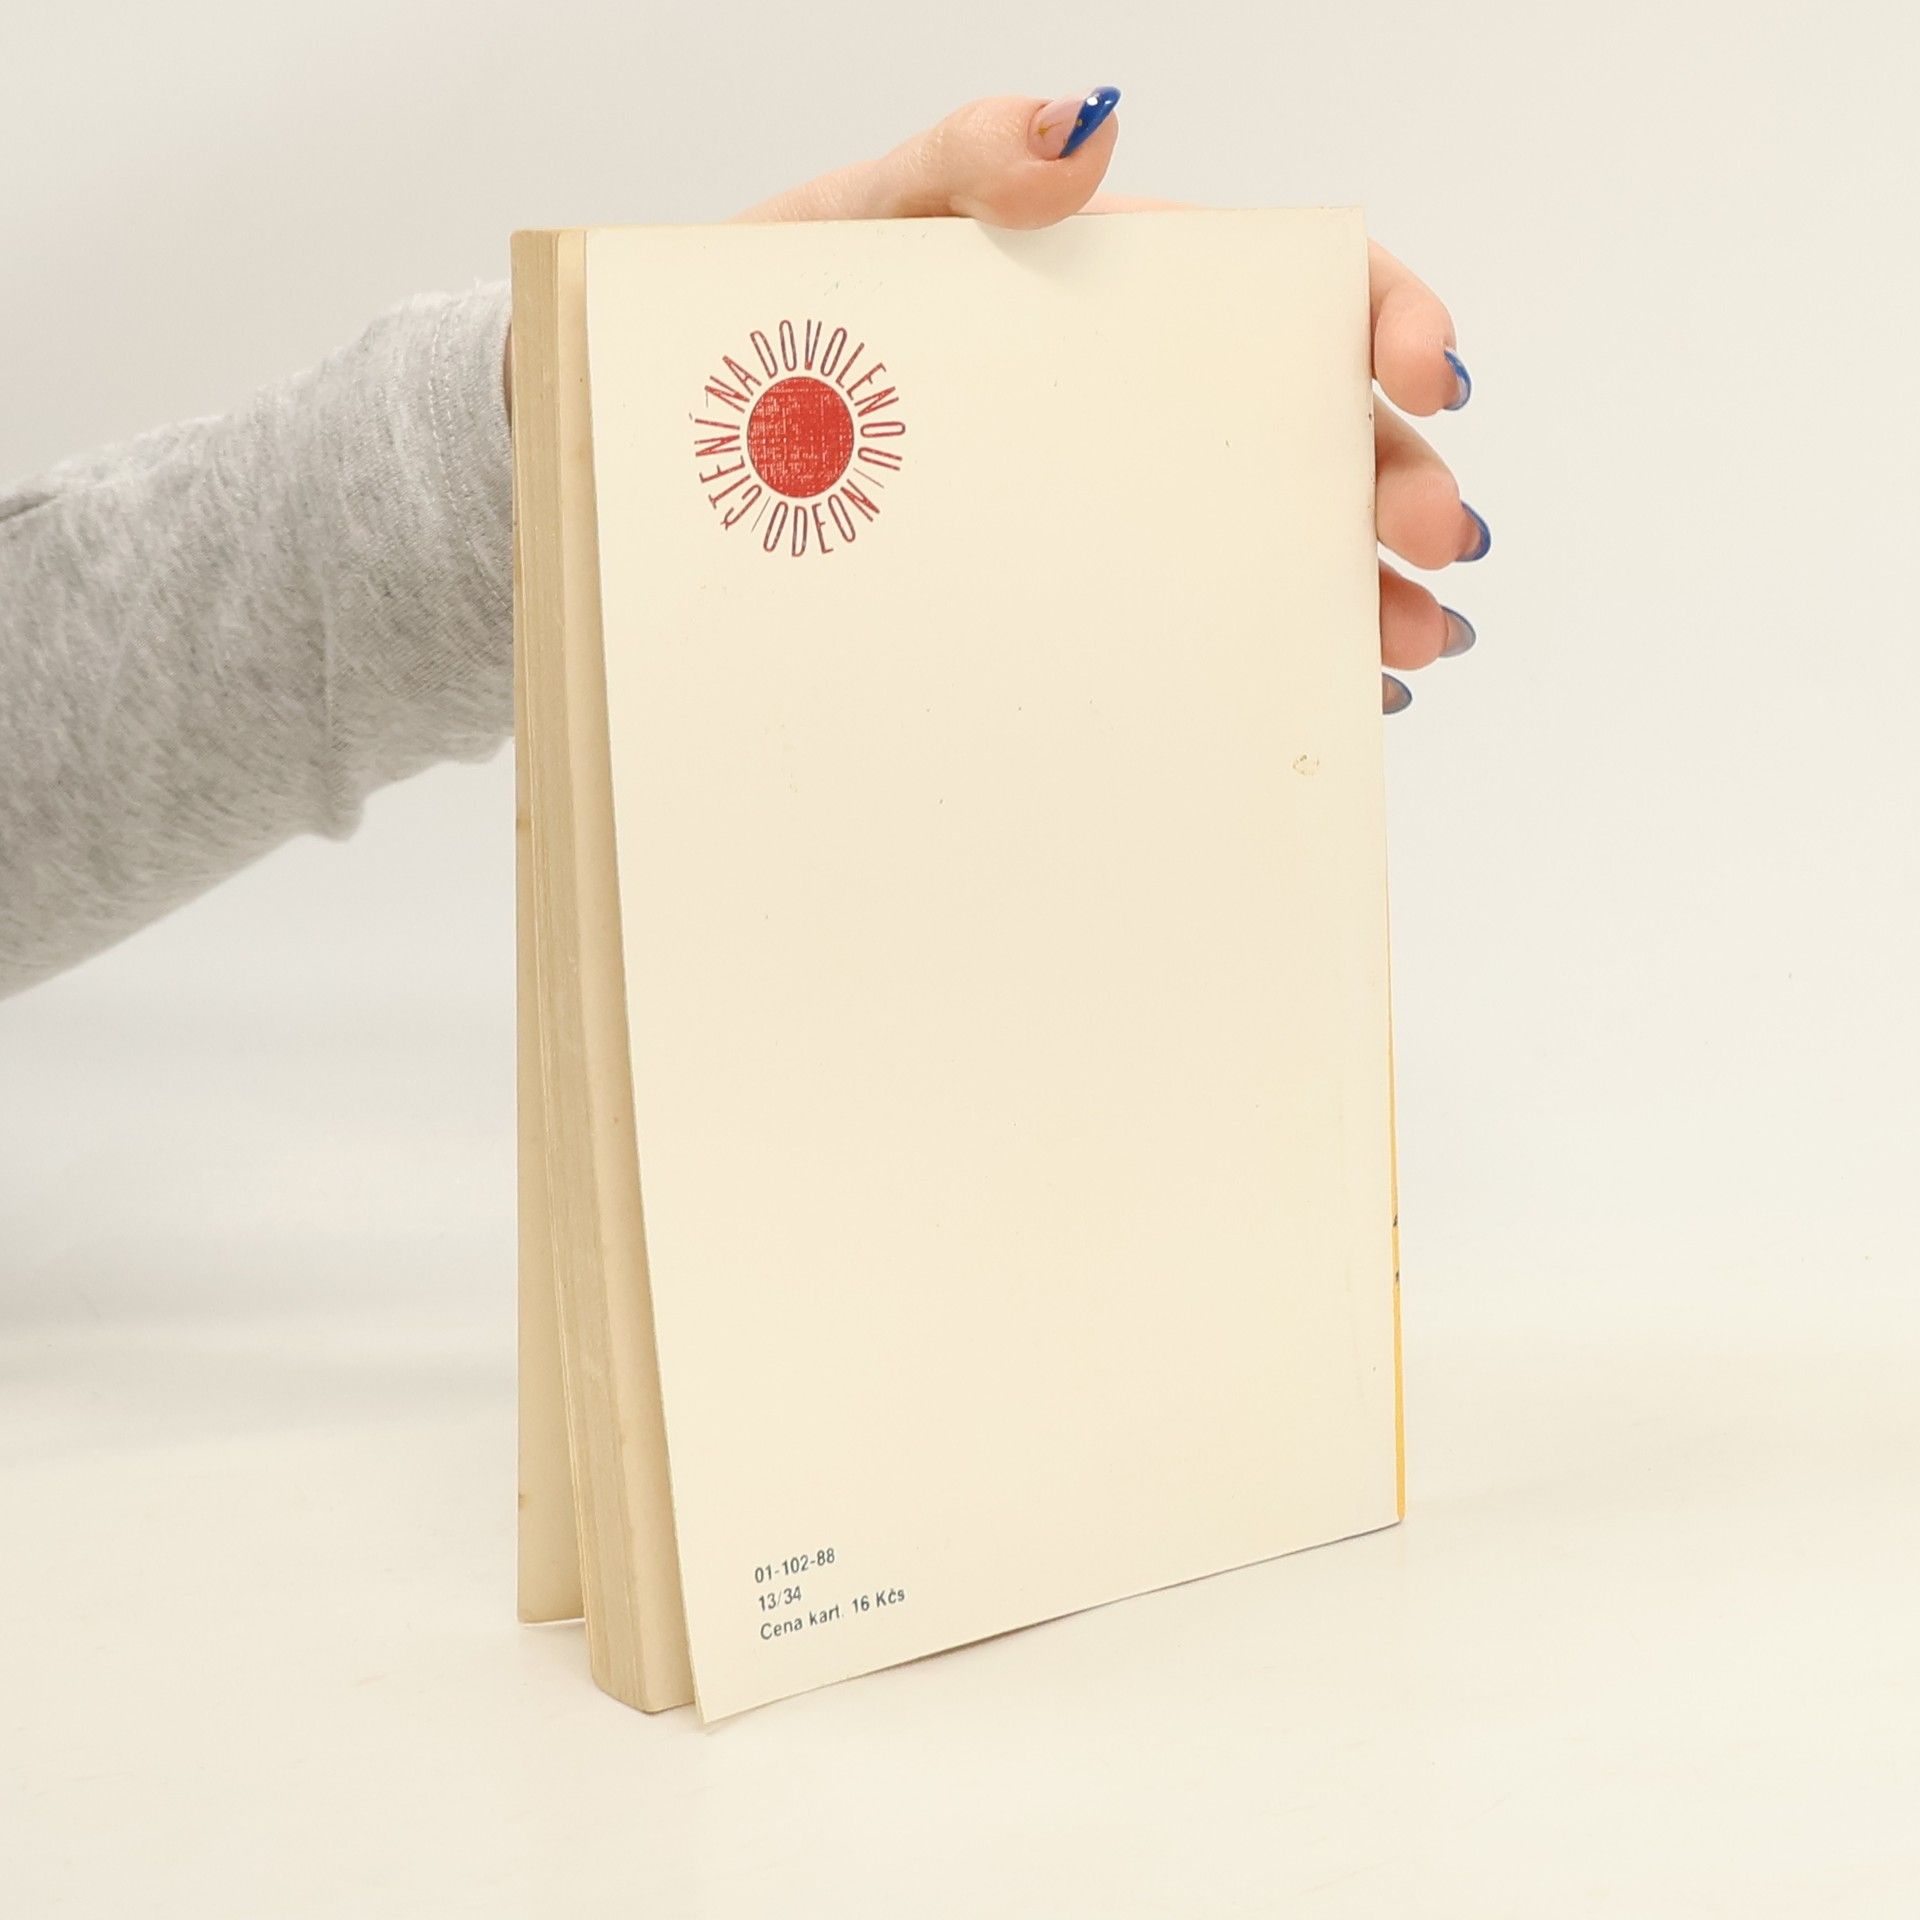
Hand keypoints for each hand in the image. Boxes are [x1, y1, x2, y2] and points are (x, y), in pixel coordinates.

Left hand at [516, 92, 1482, 713]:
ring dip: (1359, 590)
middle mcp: (1136, 407)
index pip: (1292, 292)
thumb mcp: (859, 222)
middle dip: (1393, 482)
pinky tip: (1321, 685)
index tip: (1426, 375)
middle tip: (1435, 546)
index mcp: (1122, 294)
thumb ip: (970, 163)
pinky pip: (1188, 627)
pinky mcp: (1070, 600)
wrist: (678, 456)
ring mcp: (1109, 510)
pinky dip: (1266, 655)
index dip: (1383, 320)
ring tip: (1413, 645)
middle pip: (1306, 433)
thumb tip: (1094, 127)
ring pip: (1267, 542)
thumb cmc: (768, 320)